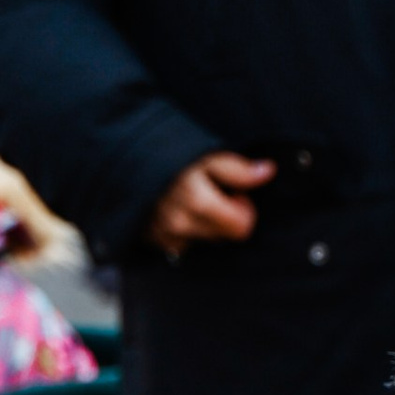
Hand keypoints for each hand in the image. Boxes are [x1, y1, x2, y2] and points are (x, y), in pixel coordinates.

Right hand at [147, 149, 275, 253]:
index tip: (236, 193)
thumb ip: (237, 168)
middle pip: (224, 236)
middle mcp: (180, 224)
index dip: (244, 209)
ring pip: (204, 240)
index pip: (240, 227)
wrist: (126, 155)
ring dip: (205, 222)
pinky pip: (183, 244)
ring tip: (192, 197)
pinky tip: (177, 207)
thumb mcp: (207, 153)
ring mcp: (165, 235)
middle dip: (225, 215)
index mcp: (197, 201)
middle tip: (214, 191)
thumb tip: (268, 171)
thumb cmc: (172, 151)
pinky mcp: (154, 241)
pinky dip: (186, 228)